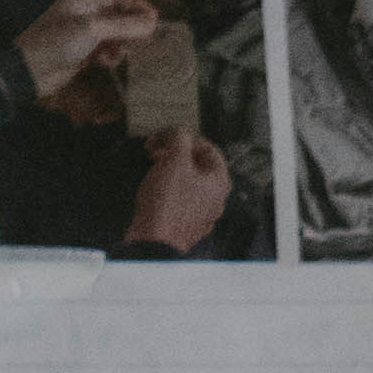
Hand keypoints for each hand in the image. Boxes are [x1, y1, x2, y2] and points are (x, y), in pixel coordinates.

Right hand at [119, 133, 233, 252]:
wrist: (153, 240)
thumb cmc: (166, 206)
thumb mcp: (174, 160)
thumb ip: (179, 139)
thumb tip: (178, 132)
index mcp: (219, 182)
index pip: (210, 149)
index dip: (186, 138)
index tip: (168, 137)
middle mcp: (214, 199)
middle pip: (198, 165)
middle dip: (175, 152)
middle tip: (157, 149)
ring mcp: (201, 213)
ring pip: (187, 181)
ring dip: (169, 168)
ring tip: (153, 165)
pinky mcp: (184, 222)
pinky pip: (178, 197)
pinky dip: (166, 186)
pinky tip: (154, 186)